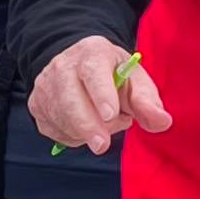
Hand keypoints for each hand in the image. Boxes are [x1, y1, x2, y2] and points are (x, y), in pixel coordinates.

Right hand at [28, 36, 171, 152]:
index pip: (93, 72)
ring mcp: (45, 86)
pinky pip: (54, 130)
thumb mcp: (133, 79)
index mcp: (92, 53)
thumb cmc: (111, 74)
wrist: (76, 64)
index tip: (110, 115)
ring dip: (86, 131)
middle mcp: (62, 66)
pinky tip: (86, 127)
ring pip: (62, 119)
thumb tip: (163, 122)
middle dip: (87, 125)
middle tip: (102, 145)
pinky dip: (73, 136)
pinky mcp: (36, 105)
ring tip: (105, 123)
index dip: (101, 94)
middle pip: (70, 100)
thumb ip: (148, 101)